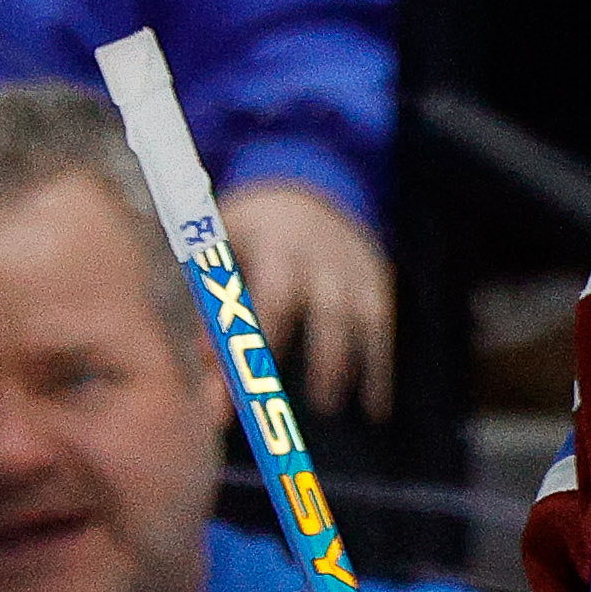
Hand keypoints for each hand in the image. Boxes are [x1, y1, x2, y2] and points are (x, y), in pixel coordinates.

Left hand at [219, 179, 395, 420]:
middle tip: (299, 402)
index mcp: (278, 242)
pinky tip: (375, 408)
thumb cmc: (251, 230)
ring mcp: (356, 268)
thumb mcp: (225, 248)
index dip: (263, 340)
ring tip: (329, 407)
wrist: (308, 183)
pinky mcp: (377, 281)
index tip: (246, 380)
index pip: (275, 295)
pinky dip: (380, 369)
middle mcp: (324, 255)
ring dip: (350, 366)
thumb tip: (207, 361)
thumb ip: (215, 302)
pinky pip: (383, 330)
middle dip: (316, 358)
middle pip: (327, 311)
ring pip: (363, 320)